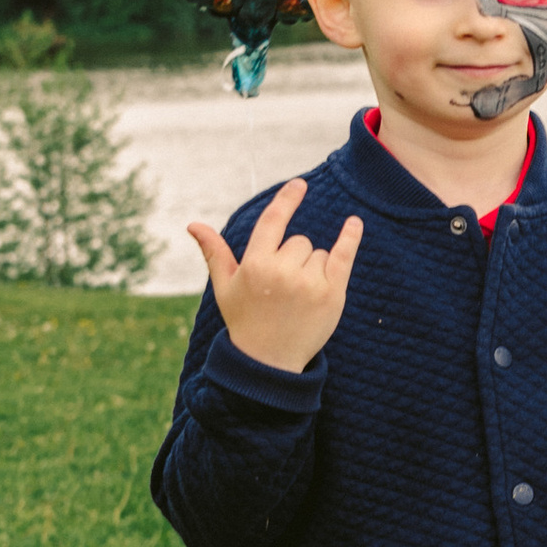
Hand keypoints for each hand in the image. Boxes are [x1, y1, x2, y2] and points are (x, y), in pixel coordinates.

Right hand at [185, 179, 363, 373]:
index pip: (273, 222)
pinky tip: (354, 223)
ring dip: (312, 268)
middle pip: (299, 242)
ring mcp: (309, 283)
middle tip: (283, 290)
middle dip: (293, 258)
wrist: (269, 362)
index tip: (299, 184)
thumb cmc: (245, 320)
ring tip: (298, 298)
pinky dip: (350, 238)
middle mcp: (282, 271)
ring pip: (318, 254)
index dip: (286, 200)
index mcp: (255, 265)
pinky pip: (343, 256)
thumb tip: (193, 224)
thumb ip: (214, 252)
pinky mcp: (332, 294)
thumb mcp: (225, 287)